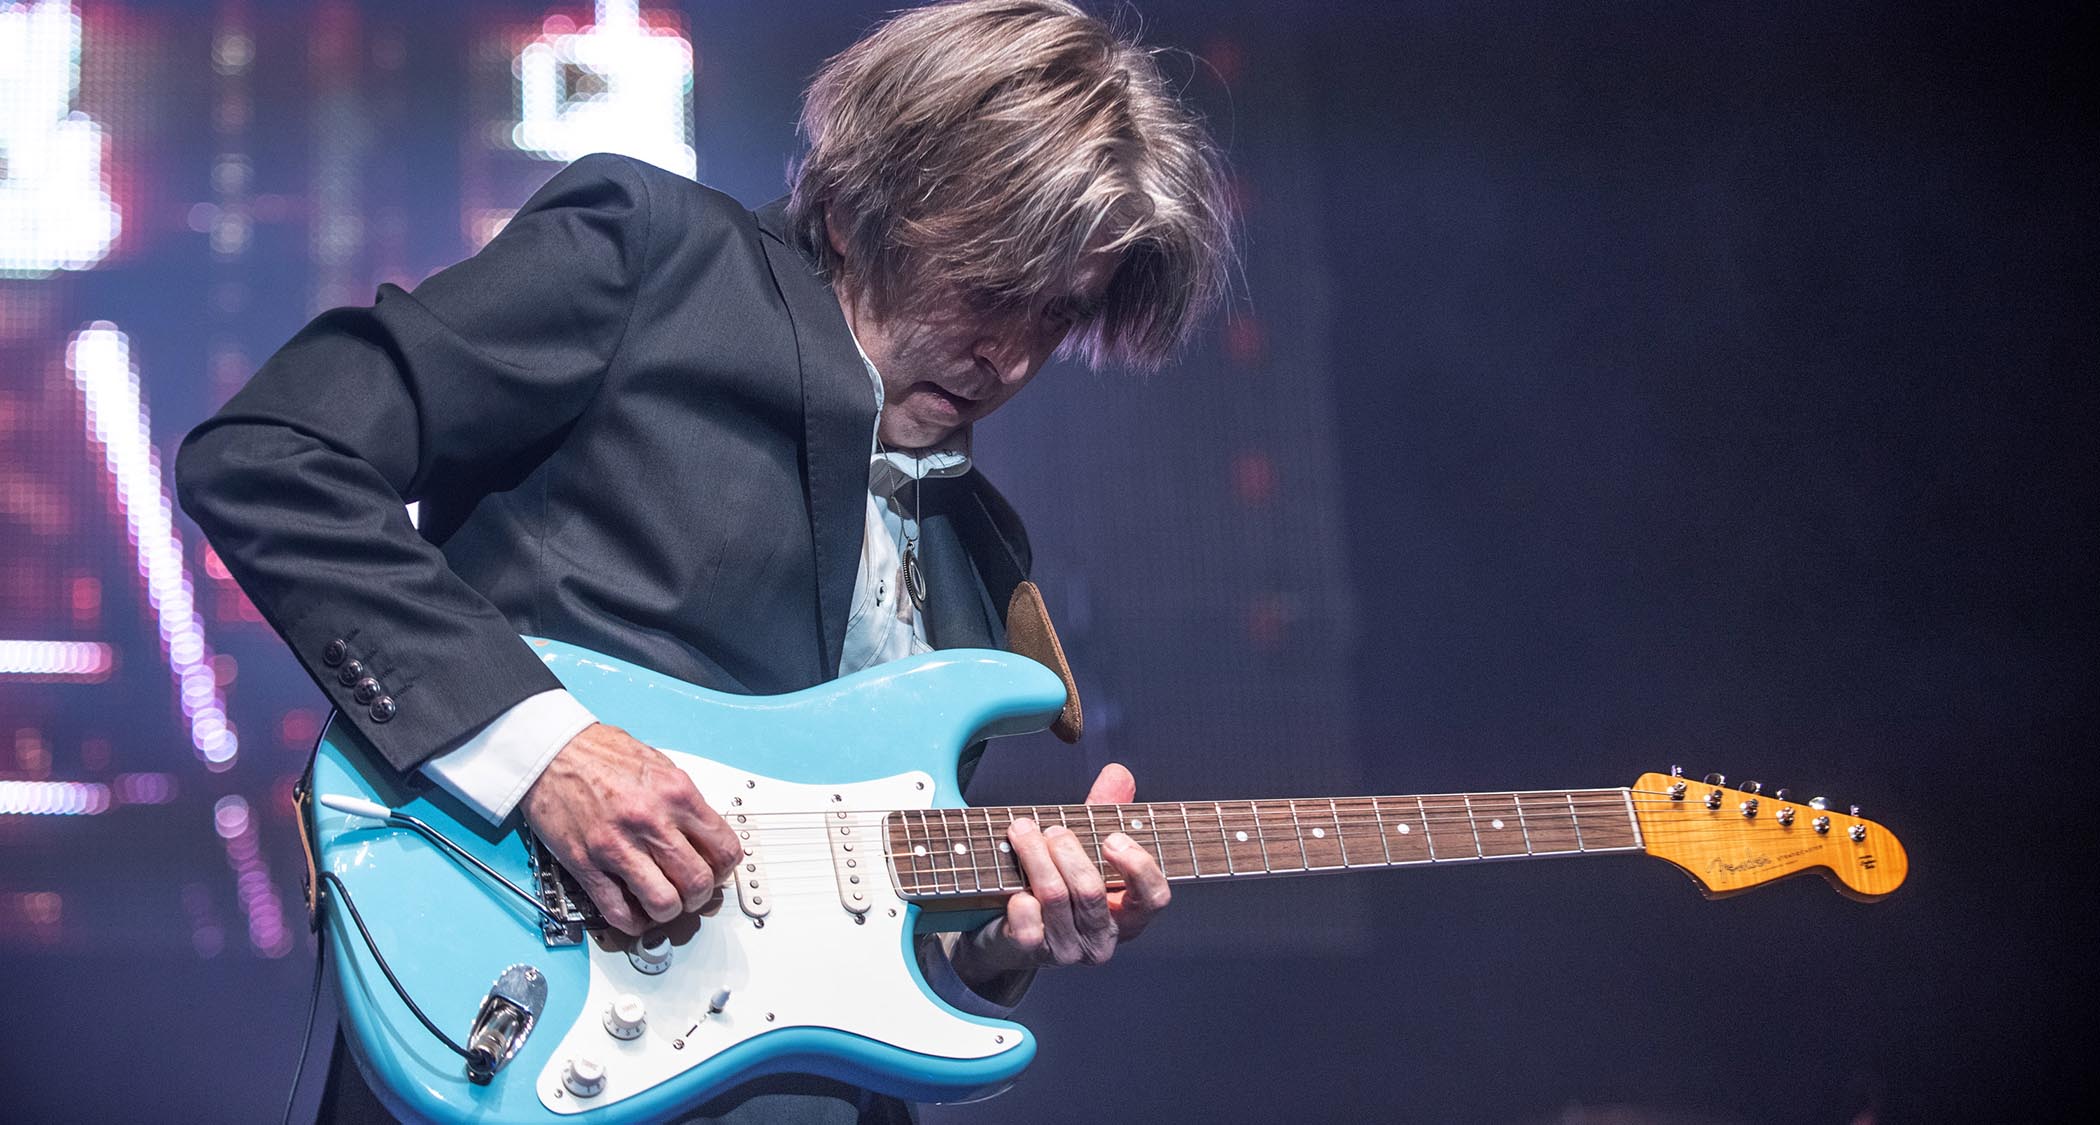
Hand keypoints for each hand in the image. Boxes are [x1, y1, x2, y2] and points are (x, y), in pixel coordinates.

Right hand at [518, 723, 742, 935]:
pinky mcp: (586, 864)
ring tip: (665, 903)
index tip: (717, 872)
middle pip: (699, 883)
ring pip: (665, 903)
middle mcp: (651, 821)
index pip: (724, 849)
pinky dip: (633, 921)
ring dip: (670, 912)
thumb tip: (705, 836)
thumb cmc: (601, 754)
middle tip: (692, 894)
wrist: (551, 751)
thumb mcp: (660, 765)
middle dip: (701, 896)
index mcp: (676, 794)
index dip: (726, 870)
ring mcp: (617, 846)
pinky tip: (636, 912)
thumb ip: (684, 803)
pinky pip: (619, 910)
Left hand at [952, 763, 1171, 982]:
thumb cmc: (1058, 883)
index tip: (1112, 838)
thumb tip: (1118, 774)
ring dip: (1035, 856)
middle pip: (1091, 890)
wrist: (1010, 934)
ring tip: (1022, 831)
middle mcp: (1103, 939)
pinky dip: (1020, 899)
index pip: (1154, 897)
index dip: (1138, 866)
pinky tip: (1014, 886)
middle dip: (1067, 850)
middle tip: (1052, 829)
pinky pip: (1028, 924)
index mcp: (1128, 915)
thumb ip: (1106, 811)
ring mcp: (1069, 950)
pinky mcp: (1033, 954)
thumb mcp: (1086, 847)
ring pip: (1055, 896)